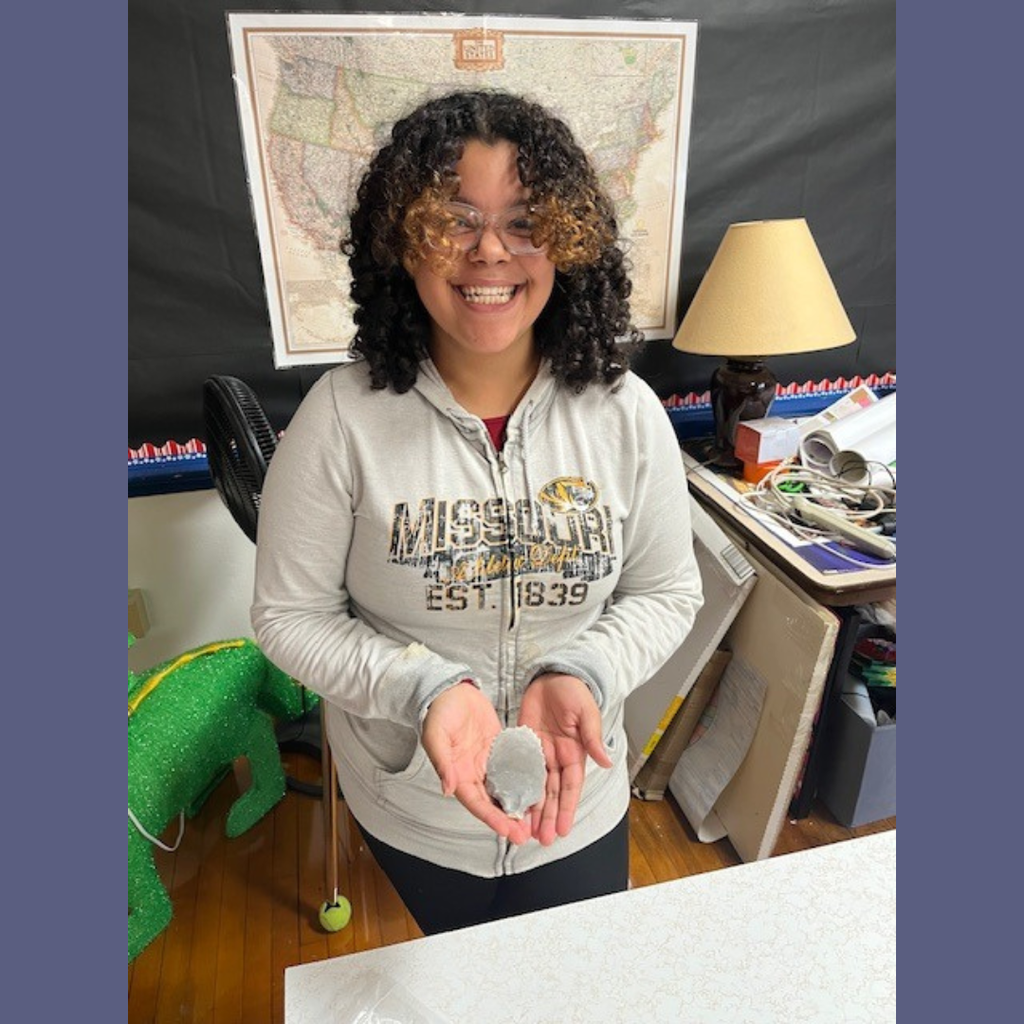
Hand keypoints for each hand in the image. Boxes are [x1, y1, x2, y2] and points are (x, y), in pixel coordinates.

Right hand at [422, 682, 530, 844]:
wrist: (451, 690)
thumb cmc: (439, 712)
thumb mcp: (436, 736)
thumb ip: (442, 763)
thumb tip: (448, 789)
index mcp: (458, 774)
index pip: (476, 802)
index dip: (492, 818)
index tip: (508, 831)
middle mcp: (474, 772)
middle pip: (493, 801)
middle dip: (507, 819)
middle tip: (525, 835)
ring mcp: (488, 761)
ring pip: (505, 788)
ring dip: (517, 804)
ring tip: (534, 819)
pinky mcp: (499, 747)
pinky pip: (513, 766)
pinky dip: (523, 779)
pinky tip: (537, 788)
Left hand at [518, 673, 611, 846]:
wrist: (551, 674)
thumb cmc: (574, 691)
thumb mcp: (586, 712)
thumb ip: (592, 737)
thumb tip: (606, 761)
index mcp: (575, 753)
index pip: (570, 787)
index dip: (566, 808)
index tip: (562, 830)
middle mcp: (557, 758)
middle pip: (552, 793)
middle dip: (548, 816)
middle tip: (541, 839)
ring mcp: (540, 753)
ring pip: (536, 787)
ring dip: (532, 809)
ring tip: (525, 831)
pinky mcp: (524, 744)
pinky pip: (519, 769)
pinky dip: (516, 786)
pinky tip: (510, 802)